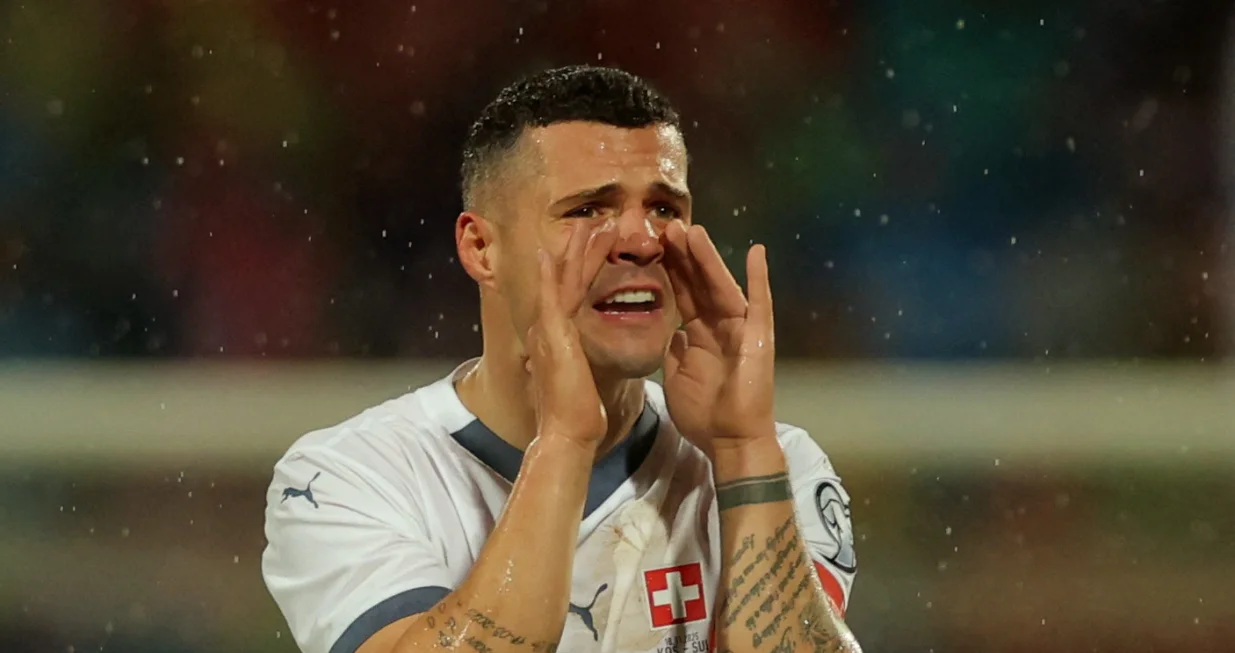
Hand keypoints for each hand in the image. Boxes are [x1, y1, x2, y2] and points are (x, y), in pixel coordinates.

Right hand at [525, 221, 618, 447]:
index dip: (583, 269)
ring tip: (590, 226)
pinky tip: (547, 252)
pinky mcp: (551, 336)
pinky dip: (546, 274)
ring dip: (573, 253)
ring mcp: (546, 331)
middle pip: (564, 281)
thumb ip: (574, 368)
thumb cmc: (578, 415)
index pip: (572, 295)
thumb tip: (573, 368)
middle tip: (595, 225)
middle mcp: (547, 331)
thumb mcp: (579, 382)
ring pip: (560, 282)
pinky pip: (549, 298)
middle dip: (579, 252)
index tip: (595, 247)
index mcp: (557, 339)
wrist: (568, 433)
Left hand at [660, 221, 776, 455]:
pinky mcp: (759, 337)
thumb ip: (673, 350)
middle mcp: (719, 325)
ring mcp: (740, 329)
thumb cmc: (703, 414)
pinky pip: (760, 303)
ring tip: (693, 231)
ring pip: (721, 286)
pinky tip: (756, 251)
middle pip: (698, 282)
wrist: (729, 441)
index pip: (681, 293)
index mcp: (698, 334)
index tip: (651, 244)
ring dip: (708, 258)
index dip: (667, 269)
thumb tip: (671, 332)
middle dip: (683, 255)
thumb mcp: (676, 376)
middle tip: (666, 226)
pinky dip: (759, 278)